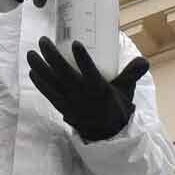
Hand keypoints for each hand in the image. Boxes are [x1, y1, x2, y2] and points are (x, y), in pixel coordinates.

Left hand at [27, 37, 148, 141]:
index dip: (83, 58)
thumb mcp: (126, 91)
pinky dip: (40, 83)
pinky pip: (48, 94)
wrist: (106, 134)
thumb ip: (132, 74)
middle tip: (43, 40)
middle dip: (52, 57)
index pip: (91, 73)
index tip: (75, 43)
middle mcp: (82, 96)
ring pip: (52, 83)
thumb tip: (143, 60)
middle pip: (64, 74)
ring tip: (31, 53)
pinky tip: (32, 71)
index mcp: (100, 90)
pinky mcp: (62, 107)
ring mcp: (70, 102)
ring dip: (40, 67)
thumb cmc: (115, 106)